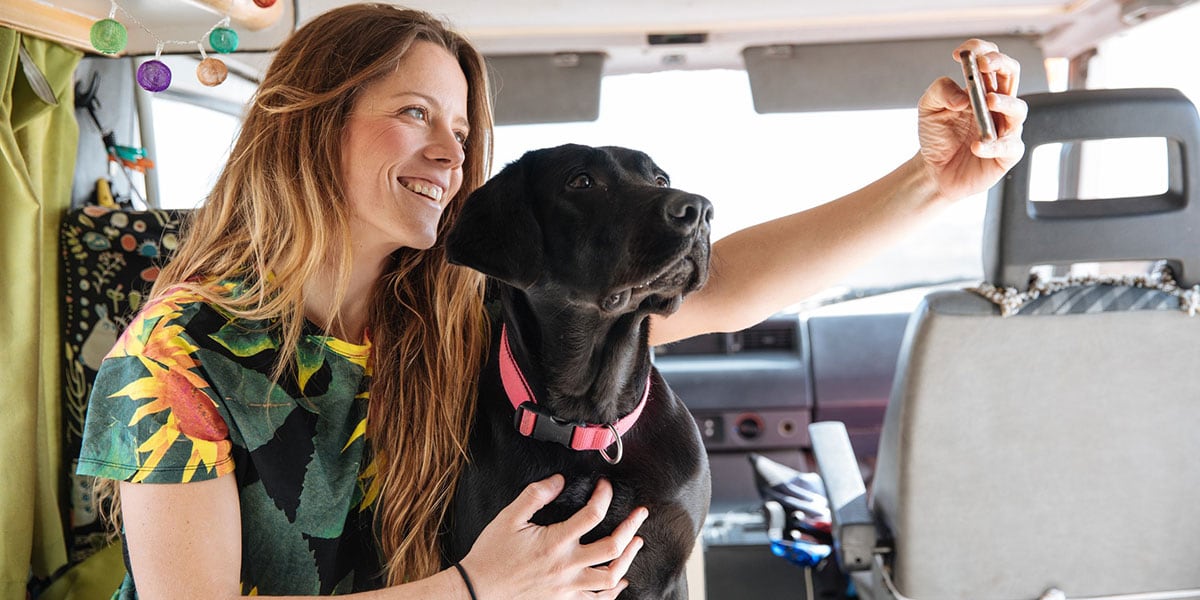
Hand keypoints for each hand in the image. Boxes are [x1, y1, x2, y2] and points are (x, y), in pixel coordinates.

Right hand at [458, 475, 647, 598]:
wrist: (478, 590)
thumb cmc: (491, 554)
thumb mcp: (509, 518)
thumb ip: (536, 495)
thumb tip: (559, 480)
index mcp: (555, 542)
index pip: (593, 515)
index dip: (604, 496)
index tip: (604, 486)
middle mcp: (566, 566)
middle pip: (612, 548)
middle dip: (631, 527)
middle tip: (639, 513)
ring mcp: (567, 587)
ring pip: (611, 577)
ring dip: (627, 558)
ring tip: (635, 542)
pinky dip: (613, 591)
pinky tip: (620, 580)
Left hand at [916, 38, 1028, 202]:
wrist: (934, 171)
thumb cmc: (937, 137)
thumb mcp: (928, 109)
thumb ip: (939, 92)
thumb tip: (962, 95)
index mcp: (980, 87)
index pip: (988, 58)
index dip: (979, 50)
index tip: (960, 53)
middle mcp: (997, 103)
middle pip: (1011, 73)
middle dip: (999, 63)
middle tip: (983, 64)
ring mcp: (1005, 127)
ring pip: (1018, 108)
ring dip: (1004, 102)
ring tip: (987, 102)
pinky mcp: (1007, 153)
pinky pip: (1008, 146)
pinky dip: (993, 145)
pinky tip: (976, 146)